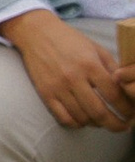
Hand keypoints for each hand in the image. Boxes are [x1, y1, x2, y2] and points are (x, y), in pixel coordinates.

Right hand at [0, 7, 133, 133]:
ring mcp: (58, 88)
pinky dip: (77, 124)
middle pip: (99, 112)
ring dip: (97, 124)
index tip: (131, 114)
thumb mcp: (96, 49)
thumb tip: (126, 88)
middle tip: (123, 127)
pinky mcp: (45, 94)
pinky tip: (84, 120)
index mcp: (90, 64)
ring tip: (104, 122)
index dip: (126, 108)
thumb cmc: (70, 40)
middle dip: (116, 124)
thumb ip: (112, 68)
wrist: (37, 34)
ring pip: (82, 118)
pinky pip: (64, 118)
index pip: (113, 95)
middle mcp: (74, 78)